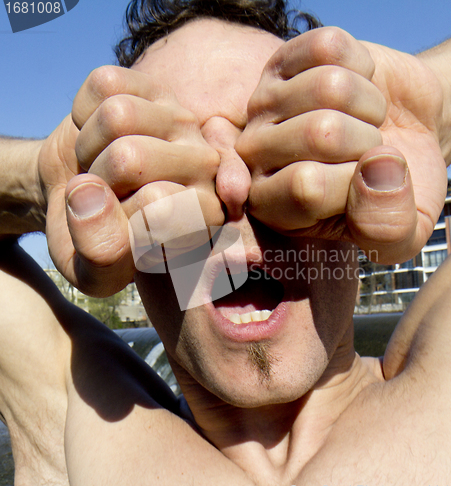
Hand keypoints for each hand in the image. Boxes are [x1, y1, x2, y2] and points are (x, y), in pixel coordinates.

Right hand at [42, 66, 222, 295]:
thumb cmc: (94, 234)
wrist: (77, 194)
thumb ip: (100, 253)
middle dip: (98, 178)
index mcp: (204, 218)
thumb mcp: (92, 267)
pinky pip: (103, 86)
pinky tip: (100, 136)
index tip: (120, 231)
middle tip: (107, 194)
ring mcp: (184, 122)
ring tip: (102, 166)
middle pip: (129, 158)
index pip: (160, 209)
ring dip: (89, 146)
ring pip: (117, 116)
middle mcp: (207, 167)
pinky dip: (82, 113)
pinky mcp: (155, 88)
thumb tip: (92, 193)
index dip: (117, 220)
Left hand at [236, 28, 446, 263]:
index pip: (308, 188)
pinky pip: (331, 48)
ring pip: (329, 88)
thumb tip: (373, 169)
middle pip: (319, 134)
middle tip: (369, 150)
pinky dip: (363, 66)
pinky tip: (358, 88)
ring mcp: (265, 104)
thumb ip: (388, 227)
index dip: (358, 184)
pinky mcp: (284, 61)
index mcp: (274, 207)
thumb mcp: (406, 228)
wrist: (408, 133)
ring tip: (365, 122)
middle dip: (367, 140)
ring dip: (369, 105)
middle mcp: (255, 157)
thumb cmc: (396, 187)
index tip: (367, 187)